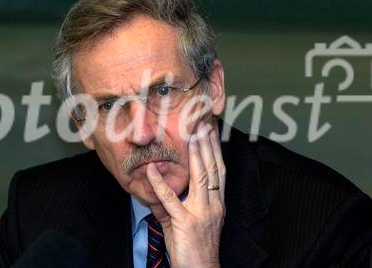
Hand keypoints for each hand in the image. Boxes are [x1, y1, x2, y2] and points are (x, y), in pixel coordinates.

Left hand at [146, 122, 225, 267]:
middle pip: (213, 168)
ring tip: (191, 135)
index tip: (212, 130)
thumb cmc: (195, 248)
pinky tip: (152, 169)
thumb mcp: (190, 221)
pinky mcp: (185, 222)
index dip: (216, 149)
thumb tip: (162, 184)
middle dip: (208, 144)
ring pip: (200, 177)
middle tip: (203, 124)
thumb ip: (177, 202)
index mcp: (218, 204)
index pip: (219, 170)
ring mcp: (201, 213)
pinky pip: (170, 199)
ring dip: (195, 154)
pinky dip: (160, 183)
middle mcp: (214, 205)